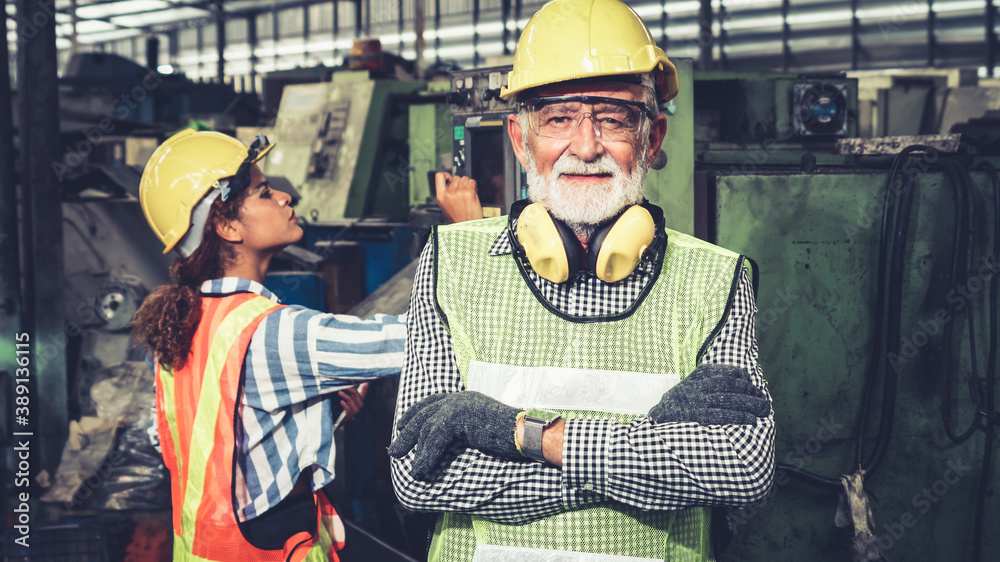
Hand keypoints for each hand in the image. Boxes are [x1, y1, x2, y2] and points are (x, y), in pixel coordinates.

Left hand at [339, 383, 367, 422]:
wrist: (342, 421)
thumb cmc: (348, 409)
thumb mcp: (351, 400)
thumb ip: (355, 392)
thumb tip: (362, 383)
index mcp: (360, 402)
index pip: (363, 395)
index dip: (365, 389)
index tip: (365, 383)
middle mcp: (359, 408)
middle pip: (358, 398)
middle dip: (352, 391)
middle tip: (346, 387)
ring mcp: (354, 413)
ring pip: (353, 403)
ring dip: (346, 397)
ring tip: (340, 393)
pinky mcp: (349, 417)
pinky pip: (348, 410)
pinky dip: (345, 405)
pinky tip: (342, 402)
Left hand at [388, 391, 520, 479]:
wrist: (525, 433)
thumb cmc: (509, 435)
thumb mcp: (479, 428)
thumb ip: (462, 429)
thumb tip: (447, 441)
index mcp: (464, 397)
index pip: (432, 402)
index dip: (415, 413)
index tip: (402, 425)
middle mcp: (459, 398)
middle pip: (425, 414)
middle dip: (407, 432)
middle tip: (395, 449)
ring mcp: (459, 405)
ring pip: (427, 427)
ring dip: (413, 447)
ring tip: (402, 462)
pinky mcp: (460, 418)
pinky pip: (435, 439)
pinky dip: (426, 457)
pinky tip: (420, 470)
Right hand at [436, 172, 482, 222]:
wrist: (468, 226)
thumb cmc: (458, 218)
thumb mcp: (445, 207)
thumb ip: (446, 194)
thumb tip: (451, 182)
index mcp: (441, 197)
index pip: (439, 176)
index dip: (446, 175)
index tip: (450, 178)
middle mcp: (449, 193)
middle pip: (456, 177)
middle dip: (461, 183)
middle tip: (463, 191)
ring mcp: (459, 192)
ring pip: (465, 178)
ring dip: (468, 184)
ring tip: (468, 194)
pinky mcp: (469, 192)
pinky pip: (472, 182)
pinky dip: (474, 186)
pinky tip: (473, 194)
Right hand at [648, 364, 769, 425]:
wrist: (657, 420)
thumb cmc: (679, 405)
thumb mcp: (691, 386)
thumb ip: (710, 381)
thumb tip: (741, 380)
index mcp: (698, 376)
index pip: (726, 372)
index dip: (744, 379)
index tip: (753, 387)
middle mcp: (698, 385)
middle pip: (731, 385)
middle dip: (751, 392)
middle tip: (764, 402)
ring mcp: (697, 401)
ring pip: (730, 398)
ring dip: (750, 404)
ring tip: (764, 410)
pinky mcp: (696, 417)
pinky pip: (722, 415)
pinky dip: (739, 417)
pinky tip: (751, 420)